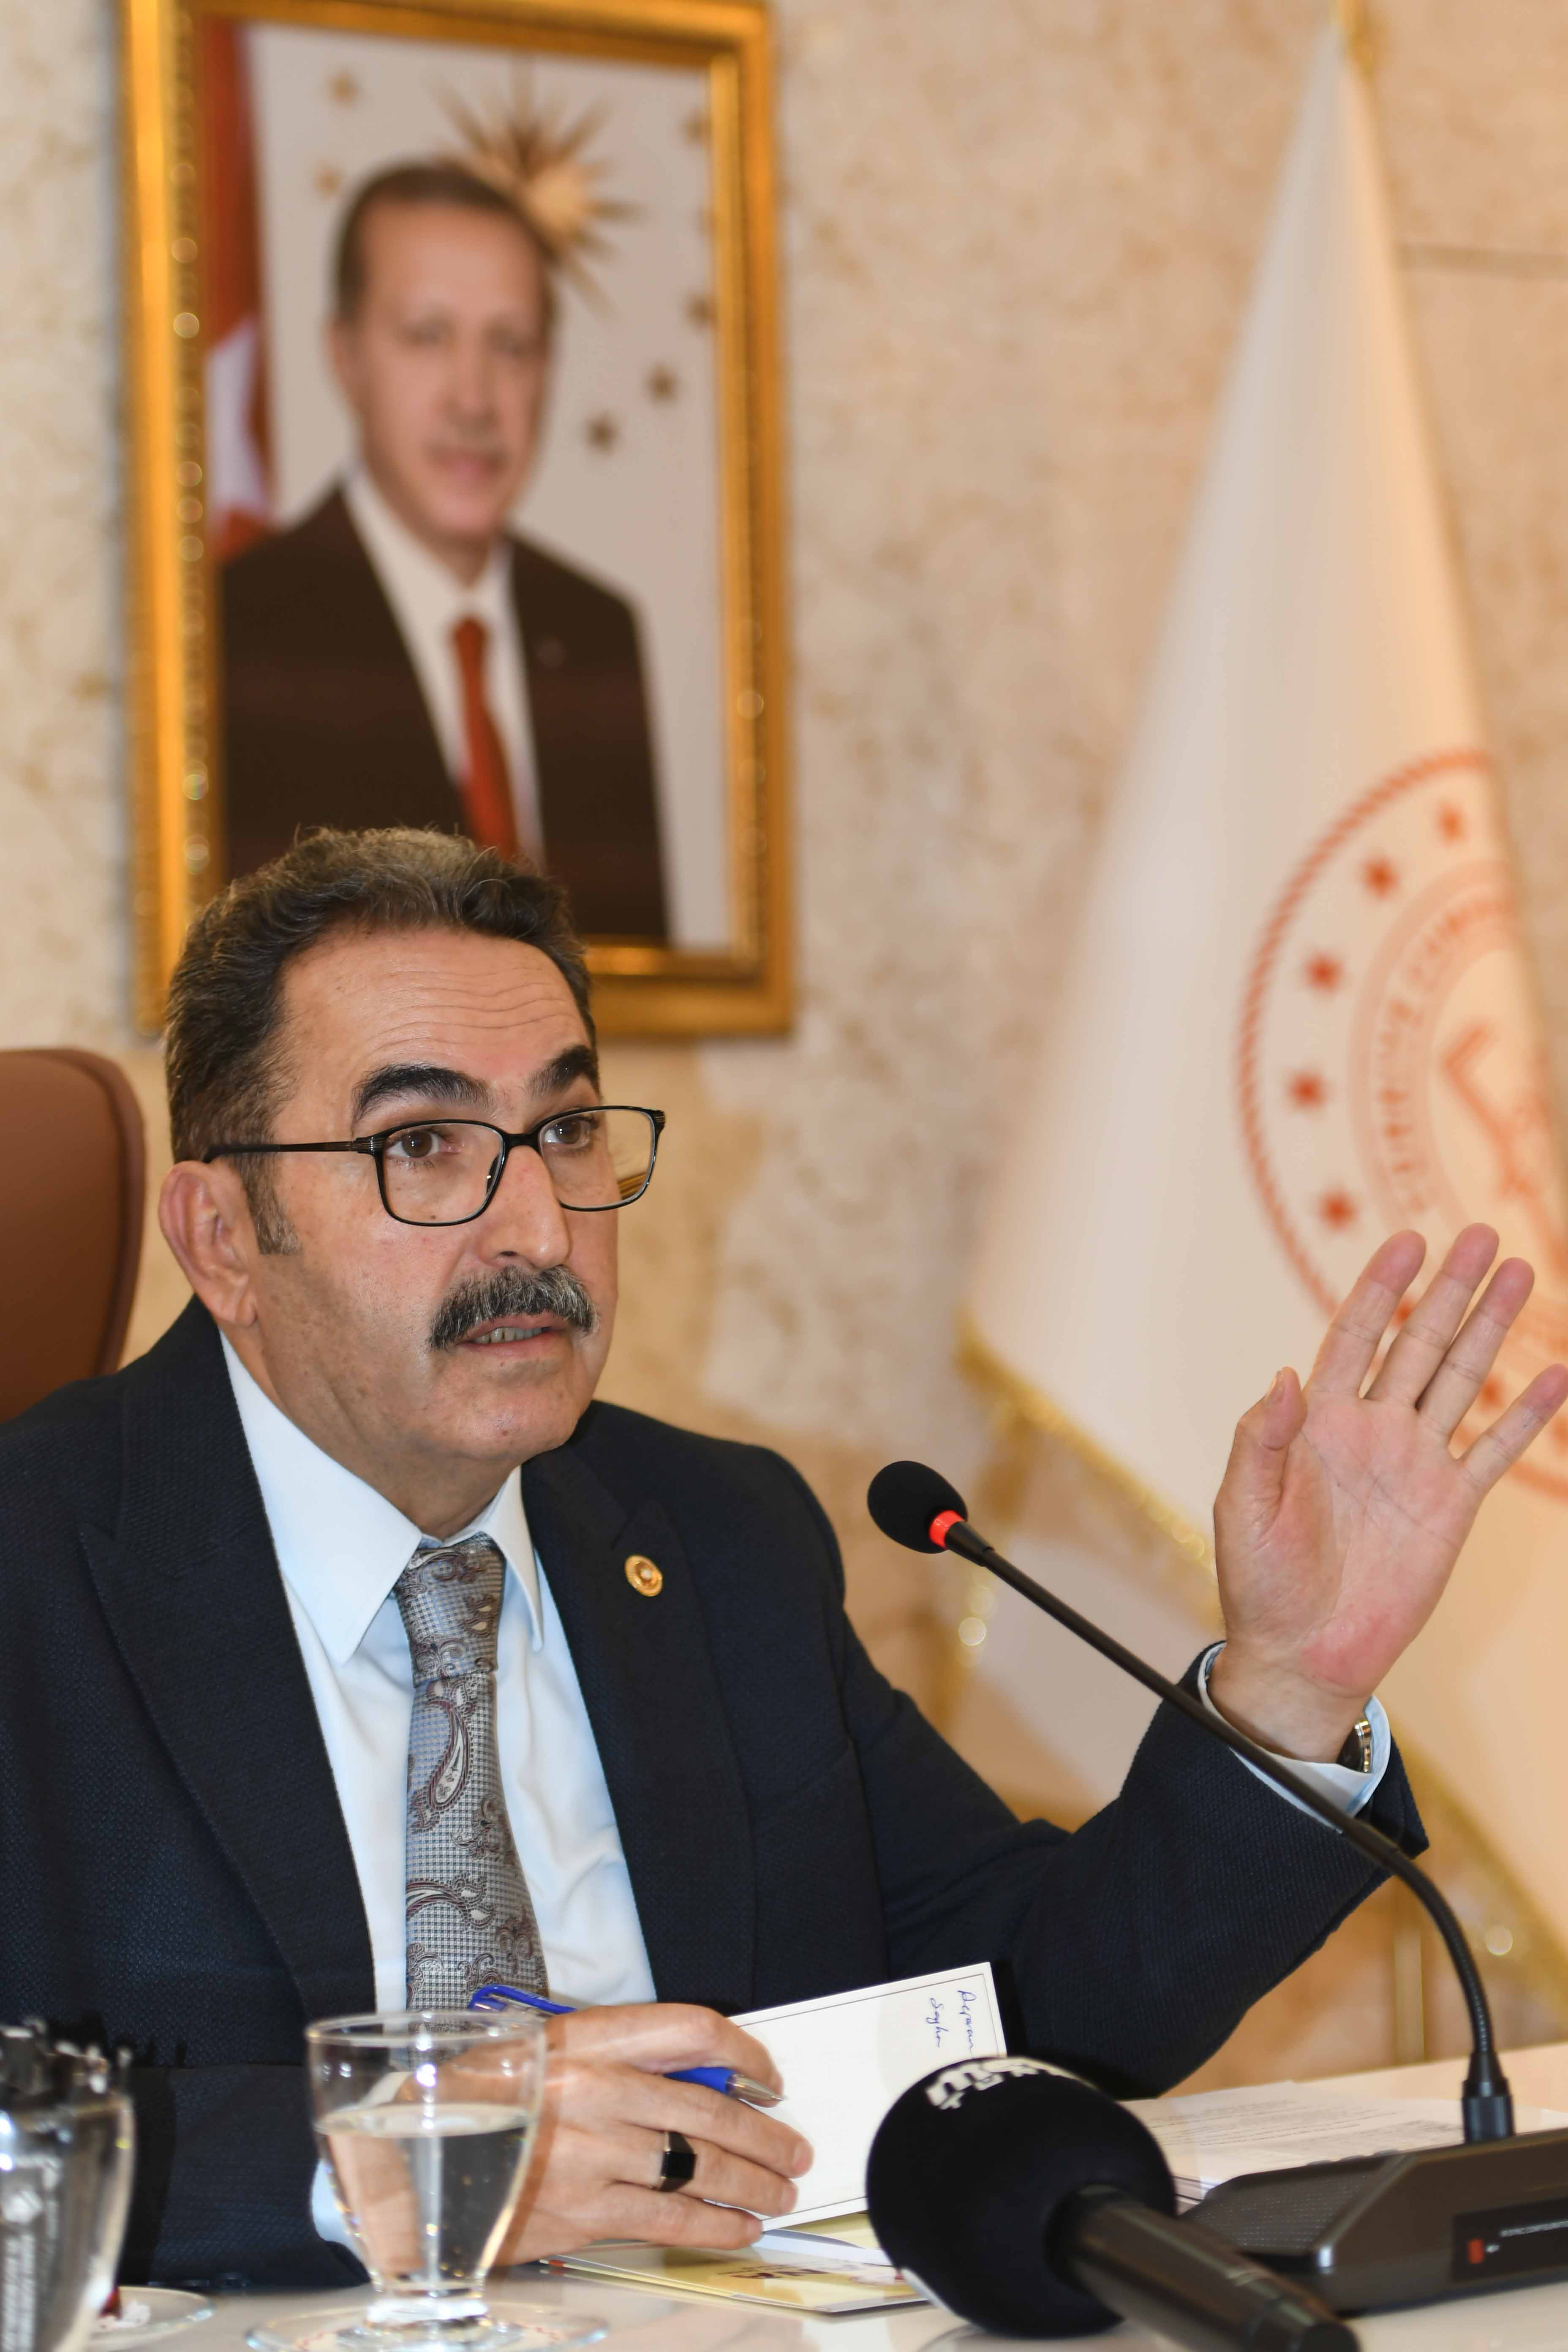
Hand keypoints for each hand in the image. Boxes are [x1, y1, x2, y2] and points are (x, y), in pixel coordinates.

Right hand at [487, 2002, 811, 2261]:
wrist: (411, 2161)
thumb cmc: (476, 2101)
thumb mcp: (544, 2052)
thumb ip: (615, 2059)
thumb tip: (690, 2081)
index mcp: (587, 2040)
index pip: (691, 2030)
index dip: (743, 2052)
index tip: (766, 2075)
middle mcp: (598, 2091)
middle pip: (708, 2109)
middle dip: (763, 2133)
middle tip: (792, 2148)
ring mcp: (594, 2154)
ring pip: (699, 2166)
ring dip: (751, 2182)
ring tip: (779, 2191)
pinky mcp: (585, 2212)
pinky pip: (670, 2218)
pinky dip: (714, 2225)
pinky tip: (739, 2227)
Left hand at [1208, 1225, 1567, 1760]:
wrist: (1301, 1653)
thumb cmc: (1259, 1582)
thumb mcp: (1243, 1508)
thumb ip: (1260, 1441)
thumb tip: (1282, 1376)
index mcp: (1318, 1422)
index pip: (1354, 1337)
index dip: (1379, 1290)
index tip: (1407, 1241)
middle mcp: (1372, 1429)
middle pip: (1417, 1343)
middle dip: (1448, 1290)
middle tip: (1481, 1235)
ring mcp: (1416, 1463)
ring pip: (1462, 1379)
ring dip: (1490, 1328)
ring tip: (1519, 1274)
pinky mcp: (1451, 1505)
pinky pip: (1495, 1449)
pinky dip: (1526, 1414)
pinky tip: (1555, 1374)